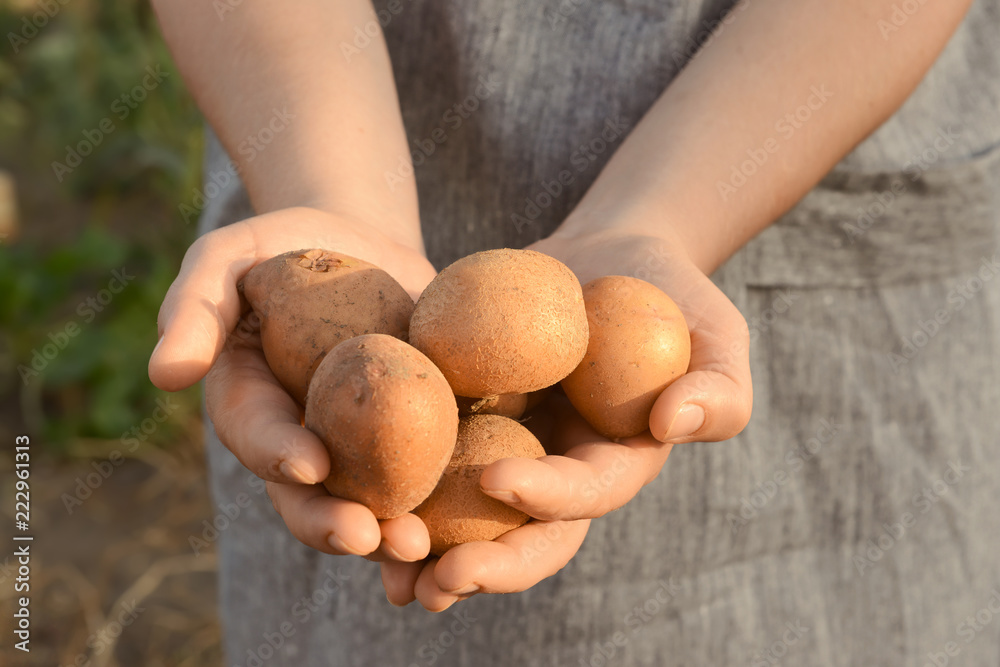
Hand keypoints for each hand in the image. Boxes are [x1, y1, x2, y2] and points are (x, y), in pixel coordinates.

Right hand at [149, 206, 437, 560]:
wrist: (358, 242)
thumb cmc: (279, 247)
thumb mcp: (228, 259)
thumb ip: (195, 309)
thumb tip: (164, 375)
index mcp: (252, 404)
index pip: (258, 435)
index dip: (278, 454)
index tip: (310, 464)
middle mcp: (304, 437)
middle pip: (311, 494)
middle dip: (335, 522)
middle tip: (368, 538)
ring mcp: (361, 443)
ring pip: (371, 502)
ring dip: (391, 534)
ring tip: (418, 549)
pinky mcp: (416, 431)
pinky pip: (430, 474)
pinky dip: (445, 505)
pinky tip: (470, 525)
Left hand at [379, 227, 752, 610]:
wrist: (608, 257)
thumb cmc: (671, 291)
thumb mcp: (716, 334)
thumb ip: (718, 388)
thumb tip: (672, 422)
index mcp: (613, 466)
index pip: (585, 495)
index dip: (549, 497)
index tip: (502, 480)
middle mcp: (556, 471)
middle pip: (521, 532)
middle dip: (482, 564)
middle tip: (434, 583)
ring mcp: (508, 446)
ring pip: (465, 512)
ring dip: (426, 547)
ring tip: (381, 564)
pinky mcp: (465, 416)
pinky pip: (428, 454)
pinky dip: (395, 478)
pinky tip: (348, 491)